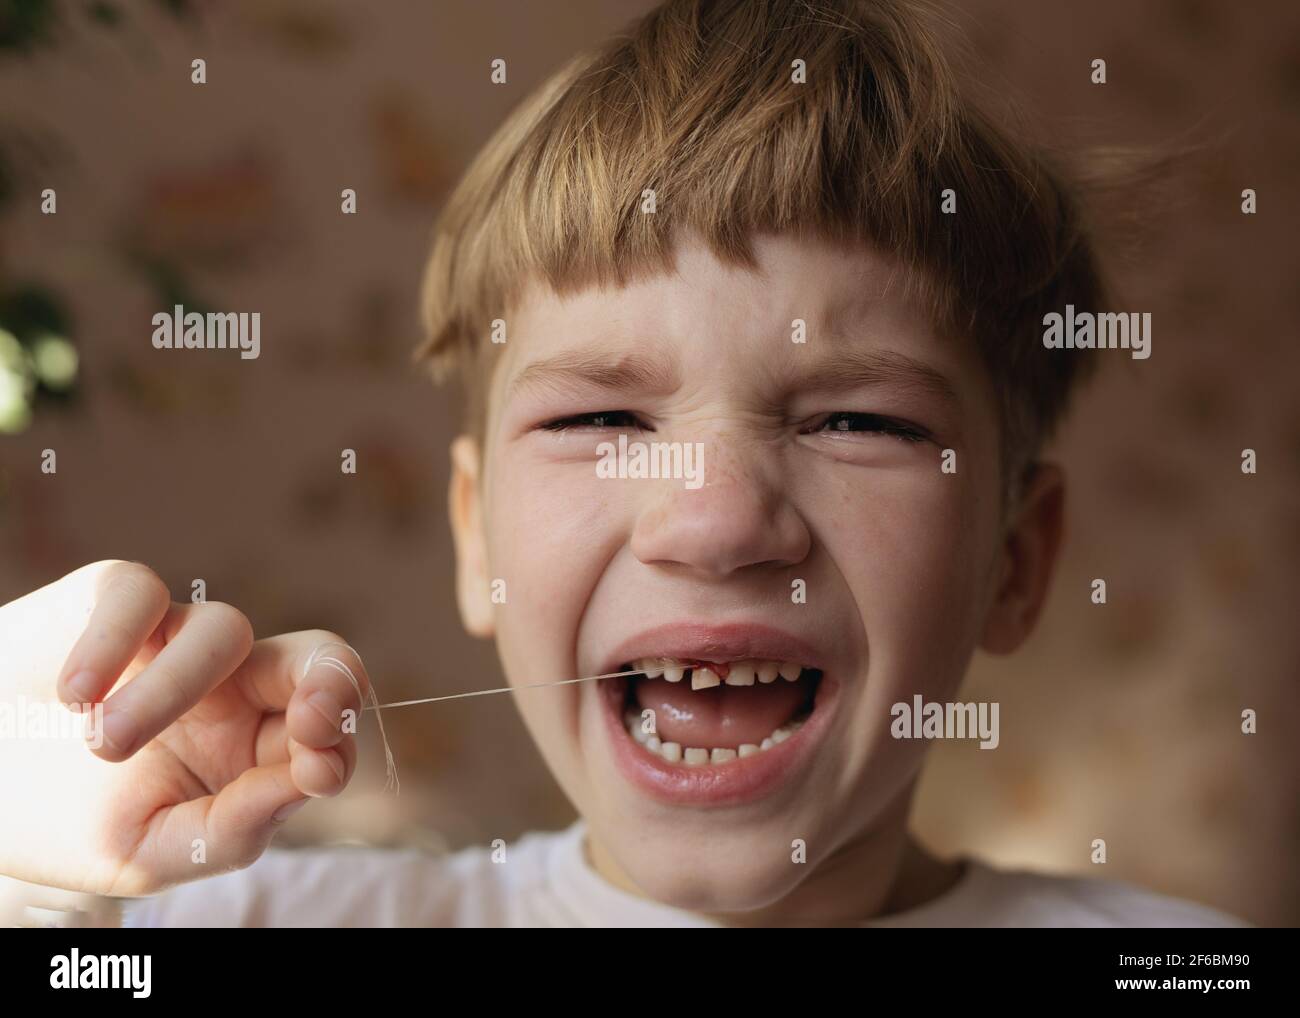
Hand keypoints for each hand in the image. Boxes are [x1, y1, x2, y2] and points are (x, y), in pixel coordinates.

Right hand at [0, 560, 369, 895]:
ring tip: (104, 746)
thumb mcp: (151, 852)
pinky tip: (73, 696)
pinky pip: (142, 593)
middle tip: (311, 718)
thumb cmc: (70, 824)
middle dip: (332, 681)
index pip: (327, 725)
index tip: (318, 770)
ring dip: (171, 692)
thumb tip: (304, 786)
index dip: (338, 739)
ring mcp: (176, 638)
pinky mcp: (114, 598)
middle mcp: (231, 686)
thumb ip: (231, 831)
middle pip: (315, 656)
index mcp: (255, 746)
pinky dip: (111, 641)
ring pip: (225, 631)